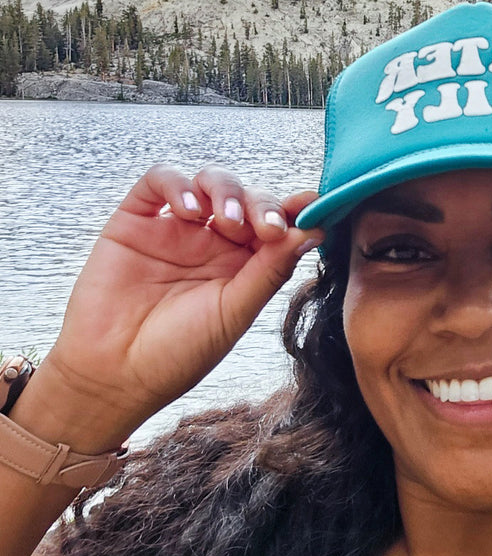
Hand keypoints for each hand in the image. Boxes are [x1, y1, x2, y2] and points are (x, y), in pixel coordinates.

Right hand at [12, 164, 323, 451]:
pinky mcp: (136, 221)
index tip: (313, 206)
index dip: (295, 211)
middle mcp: (214, 243)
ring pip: (211, 182)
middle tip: (266, 227)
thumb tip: (314, 232)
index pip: (277, 225)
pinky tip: (187, 209)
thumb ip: (271, 270)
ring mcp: (176, 229)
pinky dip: (177, 184)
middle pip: (249, 199)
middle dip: (262, 205)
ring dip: (226, 191)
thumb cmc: (178, 354)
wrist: (114, 373)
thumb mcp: (234, 312)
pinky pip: (159, 181)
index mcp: (245, 266)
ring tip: (225, 221)